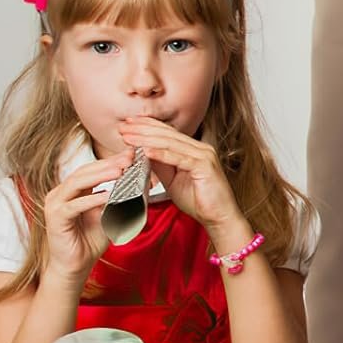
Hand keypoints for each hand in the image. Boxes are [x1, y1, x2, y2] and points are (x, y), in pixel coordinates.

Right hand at [40, 152, 132, 282]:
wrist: (77, 264)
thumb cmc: (92, 240)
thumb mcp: (111, 215)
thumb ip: (121, 199)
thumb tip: (143, 183)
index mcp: (73, 190)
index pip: (93, 170)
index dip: (112, 161)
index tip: (132, 155)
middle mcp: (61, 193)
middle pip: (85, 172)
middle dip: (108, 164)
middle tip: (128, 158)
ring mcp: (55, 204)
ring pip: (77, 183)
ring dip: (100, 176)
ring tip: (120, 171)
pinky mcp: (55, 218)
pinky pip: (74, 206)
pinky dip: (92, 199)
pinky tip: (108, 195)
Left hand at [118, 118, 244, 240]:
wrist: (219, 217)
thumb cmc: (199, 201)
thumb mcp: (172, 180)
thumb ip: (161, 165)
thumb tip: (142, 152)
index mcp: (194, 150)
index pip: (168, 133)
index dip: (147, 126)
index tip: (128, 124)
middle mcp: (201, 149)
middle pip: (168, 135)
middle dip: (143, 130)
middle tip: (123, 127)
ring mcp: (204, 156)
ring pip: (171, 143)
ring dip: (147, 139)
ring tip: (128, 137)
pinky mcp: (205, 166)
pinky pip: (179, 158)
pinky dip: (161, 154)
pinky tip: (145, 151)